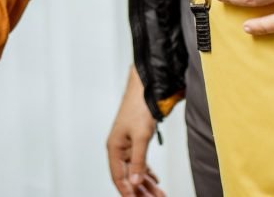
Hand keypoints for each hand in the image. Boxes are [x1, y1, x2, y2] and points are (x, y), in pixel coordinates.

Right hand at [106, 67, 164, 196]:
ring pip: (134, 171)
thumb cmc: (139, 108)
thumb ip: (138, 162)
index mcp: (114, 148)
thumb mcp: (141, 137)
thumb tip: (134, 183)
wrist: (145, 88)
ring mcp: (127, 145)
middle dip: (140, 190)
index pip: (118, 177)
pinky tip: (155, 180)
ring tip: (159, 194)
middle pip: (127, 176)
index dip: (127, 192)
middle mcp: (118, 148)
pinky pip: (139, 162)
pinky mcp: (135, 141)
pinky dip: (147, 173)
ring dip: (146, 183)